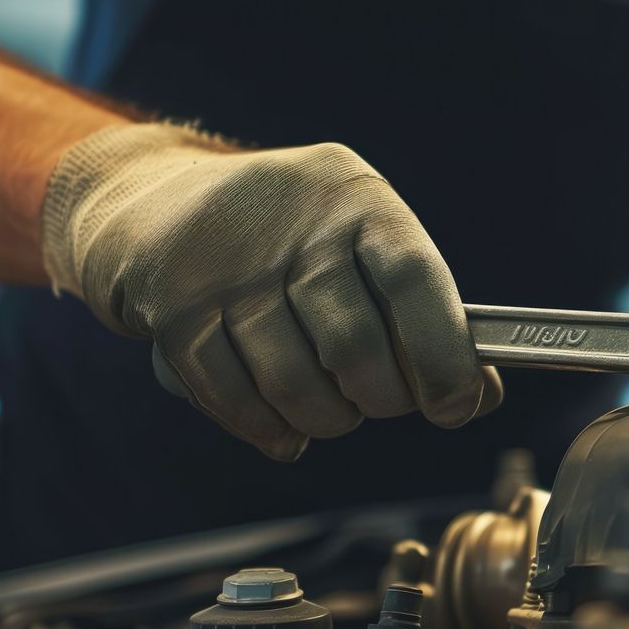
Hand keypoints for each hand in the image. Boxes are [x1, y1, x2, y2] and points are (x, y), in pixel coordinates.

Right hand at [42, 123, 499, 459]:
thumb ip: (419, 310)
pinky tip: (285, 431)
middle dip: (381, 400)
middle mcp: (290, 224)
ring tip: (332, 413)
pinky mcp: (175, 311)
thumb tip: (476, 395)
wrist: (152, 205)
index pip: (412, 281)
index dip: (444, 355)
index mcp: (355, 197)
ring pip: (294, 384)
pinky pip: (235, 398)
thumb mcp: (360, 239)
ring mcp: (225, 268)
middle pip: (353, 346)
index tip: (456, 404)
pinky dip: (268, 429)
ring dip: (326, 421)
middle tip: (381, 402)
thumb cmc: (291, 241)